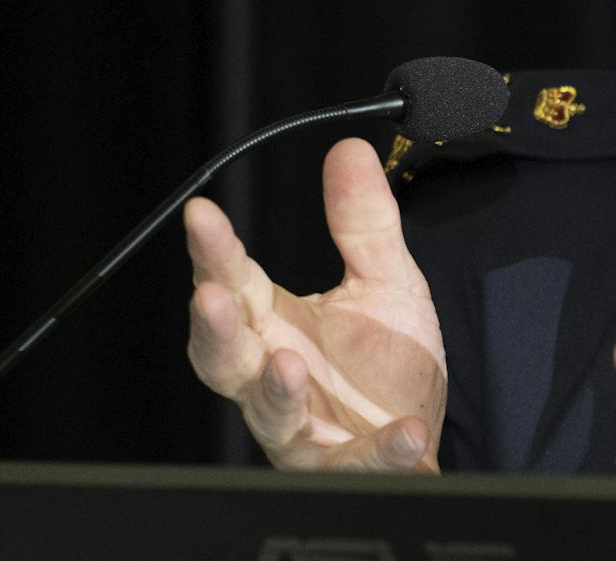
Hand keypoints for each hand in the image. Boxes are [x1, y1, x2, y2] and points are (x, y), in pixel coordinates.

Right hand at [185, 138, 446, 471]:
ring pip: (270, 413)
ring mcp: (305, 426)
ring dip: (275, 391)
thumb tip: (349, 150)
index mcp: (275, 324)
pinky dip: (379, 448)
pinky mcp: (344, 465)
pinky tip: (405, 431)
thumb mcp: (383, 279)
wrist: (414, 432)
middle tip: (211, 295)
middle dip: (215, 328)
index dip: (214, 251)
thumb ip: (363, 222)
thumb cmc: (382, 361)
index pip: (233, 282)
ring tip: (287, 364)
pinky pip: (357, 461)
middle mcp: (274, 376)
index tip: (202, 214)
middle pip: (224, 357)